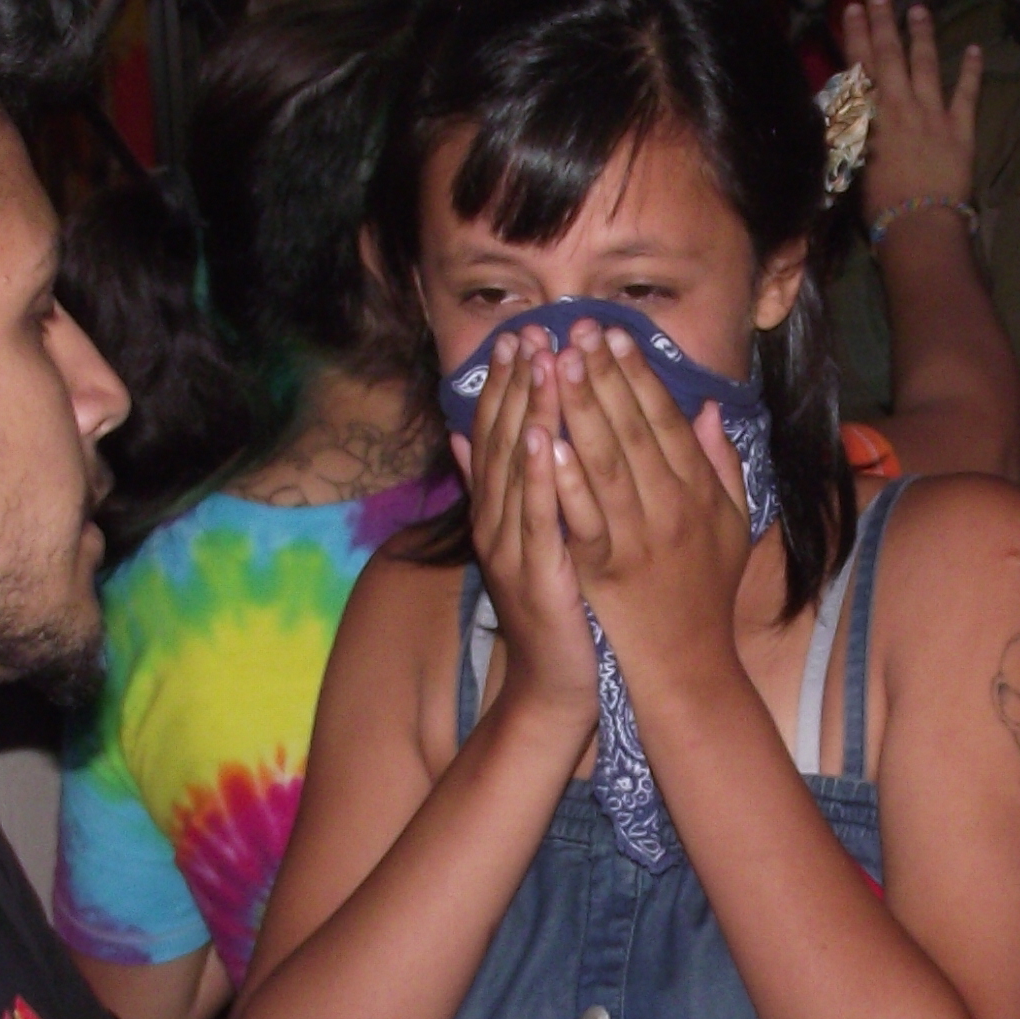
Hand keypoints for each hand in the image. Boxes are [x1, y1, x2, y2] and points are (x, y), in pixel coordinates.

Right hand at [453, 336, 599, 731]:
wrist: (556, 686)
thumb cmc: (557, 610)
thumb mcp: (526, 542)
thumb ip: (500, 489)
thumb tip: (462, 436)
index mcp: (499, 513)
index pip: (499, 437)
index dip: (507, 385)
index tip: (521, 336)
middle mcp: (496, 525)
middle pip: (501, 443)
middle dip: (515, 384)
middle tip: (528, 332)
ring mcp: (511, 551)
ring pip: (515, 471)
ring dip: (525, 413)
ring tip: (538, 363)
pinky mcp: (535, 577)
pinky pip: (535, 518)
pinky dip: (537, 476)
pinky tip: (544, 437)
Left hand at [547, 328, 752, 694]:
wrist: (689, 666)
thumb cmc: (706, 594)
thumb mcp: (732, 525)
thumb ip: (722, 464)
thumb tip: (709, 409)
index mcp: (700, 493)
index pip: (666, 420)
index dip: (638, 375)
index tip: (614, 335)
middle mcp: (673, 508)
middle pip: (634, 430)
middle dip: (603, 375)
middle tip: (576, 329)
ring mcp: (638, 538)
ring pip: (606, 463)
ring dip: (580, 410)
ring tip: (557, 364)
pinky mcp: (605, 569)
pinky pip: (583, 516)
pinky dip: (565, 479)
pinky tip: (546, 442)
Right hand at [839, 0, 984, 216]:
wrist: (917, 224)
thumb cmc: (877, 205)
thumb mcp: (851, 165)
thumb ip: (850, 133)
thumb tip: (843, 112)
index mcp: (869, 115)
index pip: (860, 65)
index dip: (857, 34)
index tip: (854, 8)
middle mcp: (900, 105)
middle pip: (890, 55)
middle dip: (884, 22)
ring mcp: (932, 114)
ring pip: (926, 65)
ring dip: (922, 35)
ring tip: (918, 9)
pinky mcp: (960, 129)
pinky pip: (967, 94)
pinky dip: (971, 71)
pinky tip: (975, 49)